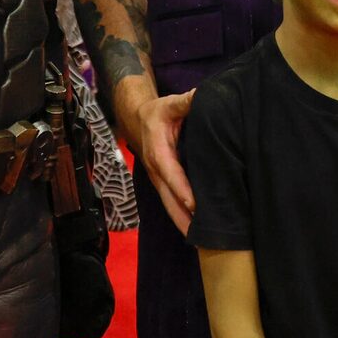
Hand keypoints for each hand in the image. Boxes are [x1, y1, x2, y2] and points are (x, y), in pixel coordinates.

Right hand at [111, 78, 195, 232]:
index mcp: (159, 152)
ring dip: (182, 223)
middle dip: (182, 218)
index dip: (182, 190)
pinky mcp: (162, 184)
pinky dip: (181, 217)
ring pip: (169, 205)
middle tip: (200, 236)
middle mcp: (156, 170)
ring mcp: (158, 180)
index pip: (171, 174)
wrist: (137, 120)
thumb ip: (185, 101)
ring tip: (200, 241)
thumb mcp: (169, 103)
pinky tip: (195, 230)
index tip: (194, 205)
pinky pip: (171, 203)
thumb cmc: (157, 113)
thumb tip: (198, 96)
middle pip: (169, 199)